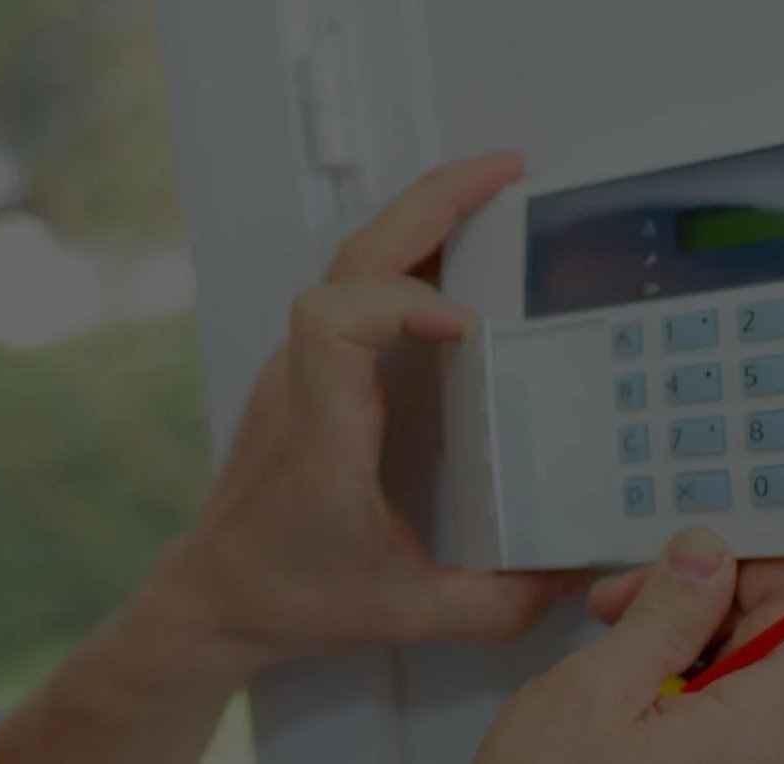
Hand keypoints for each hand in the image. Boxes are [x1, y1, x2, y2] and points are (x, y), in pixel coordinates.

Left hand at [146, 150, 577, 676]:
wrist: (214, 596)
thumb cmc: (283, 593)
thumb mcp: (404, 610)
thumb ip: (495, 602)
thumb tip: (569, 576)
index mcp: (322, 425)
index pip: (336, 315)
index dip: (404, 300)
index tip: (467, 324)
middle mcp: (304, 382)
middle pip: (353, 255)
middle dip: (432, 202)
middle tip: (505, 173)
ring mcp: (300, 370)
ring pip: (349, 260)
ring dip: (420, 217)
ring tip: (489, 192)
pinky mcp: (308, 374)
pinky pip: (352, 286)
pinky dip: (407, 256)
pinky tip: (452, 256)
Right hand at [475, 528, 783, 763]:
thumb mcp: (596, 688)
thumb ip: (664, 614)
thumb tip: (706, 557)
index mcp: (760, 728)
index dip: (748, 571)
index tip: (689, 561)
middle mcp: (775, 756)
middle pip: (771, 644)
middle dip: (695, 608)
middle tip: (619, 606)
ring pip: (740, 677)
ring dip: (675, 648)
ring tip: (607, 657)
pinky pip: (721, 715)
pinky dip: (674, 689)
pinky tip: (619, 696)